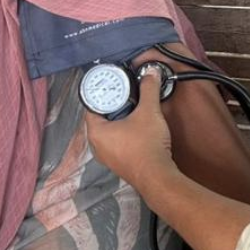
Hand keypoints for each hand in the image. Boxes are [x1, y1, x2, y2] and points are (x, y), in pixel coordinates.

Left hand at [84, 66, 177, 188]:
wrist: (158, 176)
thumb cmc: (147, 145)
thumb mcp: (149, 112)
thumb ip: (149, 89)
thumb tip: (151, 73)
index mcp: (96, 132)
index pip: (91, 106)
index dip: (102, 93)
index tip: (112, 84)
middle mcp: (97, 146)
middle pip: (100, 119)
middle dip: (112, 105)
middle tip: (123, 93)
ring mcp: (107, 157)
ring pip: (108, 132)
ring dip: (118, 120)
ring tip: (131, 108)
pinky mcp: (118, 163)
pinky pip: (116, 143)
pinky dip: (123, 133)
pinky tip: (136, 127)